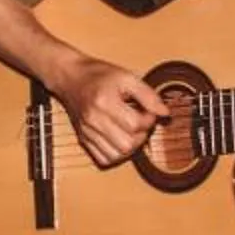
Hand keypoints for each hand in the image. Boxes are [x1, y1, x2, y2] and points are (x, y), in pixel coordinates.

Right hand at [54, 60, 169, 168]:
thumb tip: (164, 112)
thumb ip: (148, 95)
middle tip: (141, 122)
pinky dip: (115, 154)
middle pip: (127, 144)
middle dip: (141, 135)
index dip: (149, 119)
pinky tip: (119, 140)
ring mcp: (87, 132)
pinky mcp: (83, 139)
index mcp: (104, 102)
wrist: (70, 77)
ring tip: (131, 132)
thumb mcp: (127, 77)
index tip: (148, 111)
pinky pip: (103, 159)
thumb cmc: (97, 75)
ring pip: (116, 155)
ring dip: (130, 147)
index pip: (135, 124)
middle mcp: (93, 120)